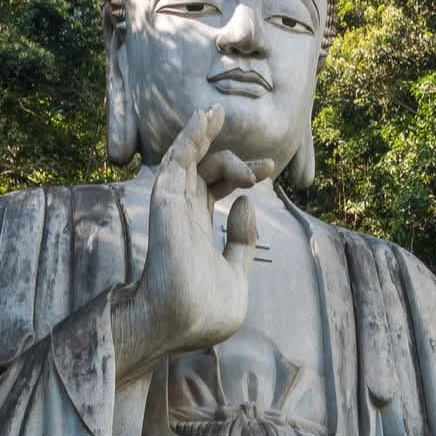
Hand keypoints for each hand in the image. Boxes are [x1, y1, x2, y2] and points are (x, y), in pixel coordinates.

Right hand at [111, 104, 271, 380]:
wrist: (184, 325)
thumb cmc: (204, 312)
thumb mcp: (236, 275)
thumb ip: (242, 241)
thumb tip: (247, 204)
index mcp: (197, 230)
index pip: (217, 189)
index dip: (241, 174)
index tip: (268, 170)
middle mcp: (183, 215)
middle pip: (204, 171)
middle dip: (234, 159)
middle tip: (265, 164)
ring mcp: (174, 208)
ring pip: (187, 159)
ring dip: (203, 134)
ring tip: (216, 111)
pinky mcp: (167, 203)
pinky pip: (177, 162)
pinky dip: (190, 138)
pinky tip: (203, 118)